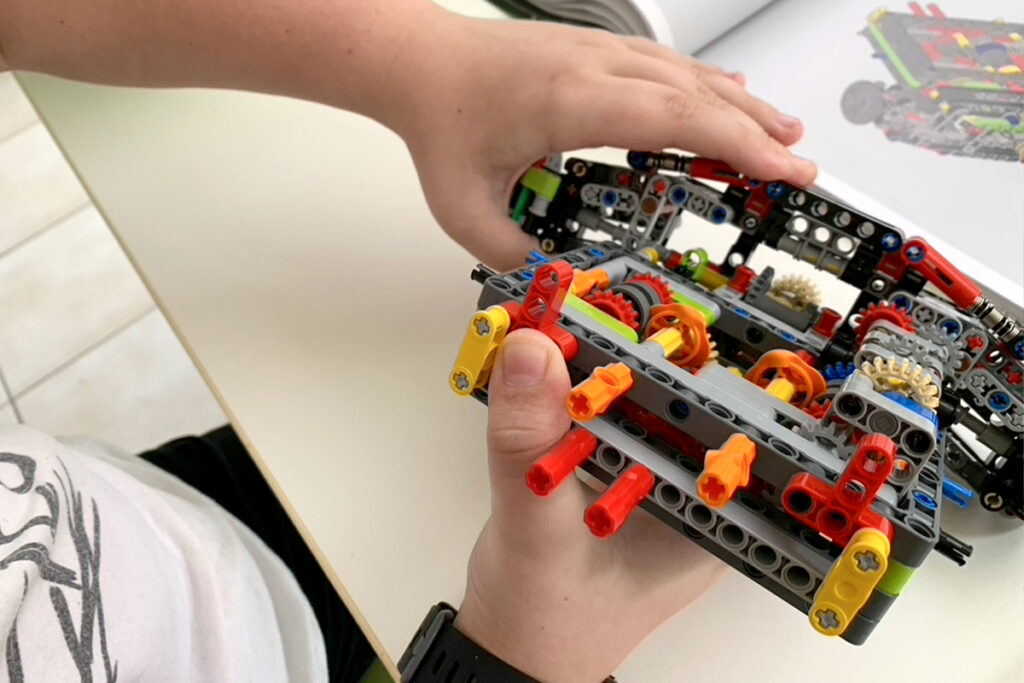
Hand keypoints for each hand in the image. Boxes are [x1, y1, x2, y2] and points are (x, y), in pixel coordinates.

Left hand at [395, 8, 816, 270]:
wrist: (422, 64)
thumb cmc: (442, 119)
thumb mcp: (464, 208)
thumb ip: (510, 253)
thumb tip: (552, 281)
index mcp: (571, 104)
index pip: (674, 119)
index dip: (737, 142)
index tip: (781, 168)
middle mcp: (595, 69)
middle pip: (696, 94)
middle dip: (757, 131)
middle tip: (802, 164)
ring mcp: (600, 54)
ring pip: (688, 75)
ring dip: (740, 105)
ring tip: (784, 135)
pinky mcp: (597, 52)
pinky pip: (666, 66)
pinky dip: (706, 85)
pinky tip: (731, 96)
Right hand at [454, 330, 723, 682]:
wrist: (513, 649)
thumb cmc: (547, 621)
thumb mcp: (535, 529)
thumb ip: (530, 441)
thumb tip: (532, 353)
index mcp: (709, 521)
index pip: (739, 426)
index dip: (715, 367)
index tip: (673, 317)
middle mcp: (690, 497)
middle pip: (691, 402)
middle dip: (652, 351)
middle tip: (612, 305)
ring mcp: (652, 484)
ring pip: (646, 404)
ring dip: (611, 365)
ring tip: (583, 321)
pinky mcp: (615, 473)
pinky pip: (606, 415)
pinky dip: (578, 388)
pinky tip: (557, 364)